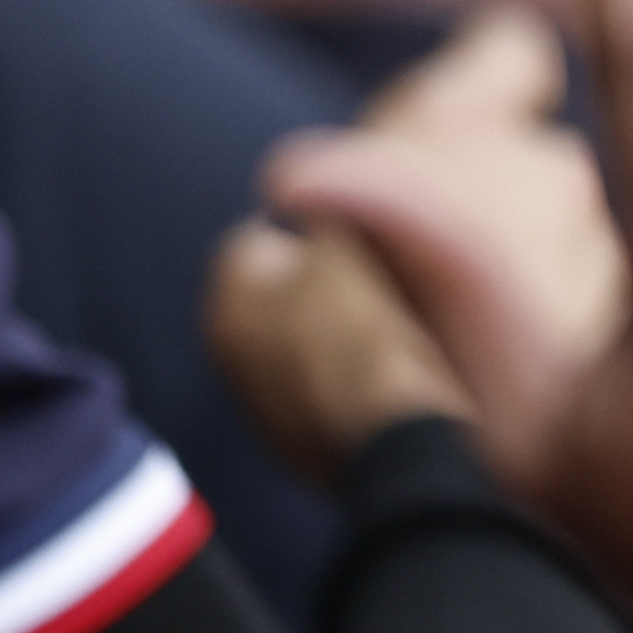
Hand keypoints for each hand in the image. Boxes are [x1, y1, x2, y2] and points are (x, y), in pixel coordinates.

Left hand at [207, 210, 472, 489]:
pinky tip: (392, 383)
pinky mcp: (302, 450)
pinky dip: (347, 385)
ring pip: (296, 350)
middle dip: (315, 286)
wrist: (402, 446)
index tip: (352, 234)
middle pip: (274, 298)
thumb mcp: (351, 250)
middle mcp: (230, 359)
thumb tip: (297, 182)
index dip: (307, 229)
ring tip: (394, 333)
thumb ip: (322, 211)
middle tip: (377, 281)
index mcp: (231, 303)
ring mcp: (264, 411)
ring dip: (331, 338)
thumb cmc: (374, 338)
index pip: (255, 240)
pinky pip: (322, 395)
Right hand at [231, 5, 627, 502]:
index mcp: (455, 130)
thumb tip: (277, 257)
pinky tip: (534, 417)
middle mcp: (556, 169)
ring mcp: (615, 251)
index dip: (491, 81)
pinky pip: (619, 329)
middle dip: (502, 208)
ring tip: (472, 367)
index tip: (470, 120)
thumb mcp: (255, 310)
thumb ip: (272, 258)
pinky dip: (588, 353)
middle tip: (436, 281)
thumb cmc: (338, 378)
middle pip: (537, 167)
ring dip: (546, 286)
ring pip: (582, 254)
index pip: (506, 51)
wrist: (453, 488)